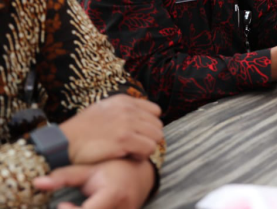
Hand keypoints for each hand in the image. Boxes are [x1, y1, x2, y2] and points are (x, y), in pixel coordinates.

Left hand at [33, 158, 154, 208]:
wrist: (142, 174)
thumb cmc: (114, 169)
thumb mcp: (89, 170)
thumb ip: (64, 177)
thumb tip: (37, 182)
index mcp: (114, 194)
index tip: (62, 204)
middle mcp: (123, 208)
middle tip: (67, 205)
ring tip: (76, 205)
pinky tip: (89, 206)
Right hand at [58, 95, 162, 164]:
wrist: (63, 143)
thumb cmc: (81, 131)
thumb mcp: (102, 110)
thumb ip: (121, 110)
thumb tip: (139, 116)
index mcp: (123, 100)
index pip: (155, 110)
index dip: (150, 124)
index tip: (140, 135)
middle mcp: (128, 109)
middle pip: (157, 124)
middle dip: (149, 137)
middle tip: (136, 146)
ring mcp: (127, 123)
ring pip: (156, 136)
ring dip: (147, 147)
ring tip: (132, 152)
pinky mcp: (124, 139)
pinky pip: (148, 148)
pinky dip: (142, 156)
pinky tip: (128, 157)